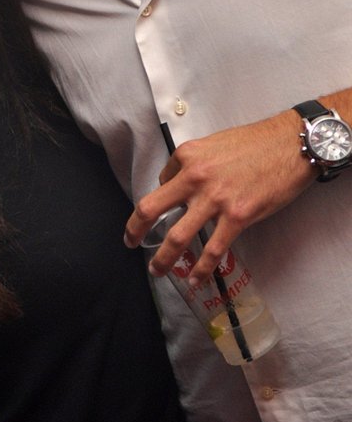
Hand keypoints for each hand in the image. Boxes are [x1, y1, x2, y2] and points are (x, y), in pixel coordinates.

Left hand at [124, 110, 314, 281]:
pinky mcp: (237, 217)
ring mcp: (215, 199)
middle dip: (135, 229)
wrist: (291, 145)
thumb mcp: (215, 143)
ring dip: (163, 258)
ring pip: (177, 236)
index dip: (162, 196)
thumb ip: (196, 163)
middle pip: (150, 208)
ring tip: (157, 270)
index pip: (162, 181)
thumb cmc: (256, 142)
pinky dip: (200, 269)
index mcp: (188, 156)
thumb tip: (182, 183)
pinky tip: (194, 279)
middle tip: (130, 242)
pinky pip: (212, 249)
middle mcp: (195, 177)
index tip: (165, 208)